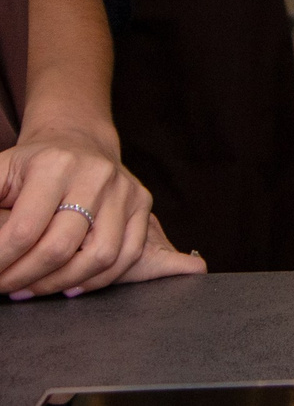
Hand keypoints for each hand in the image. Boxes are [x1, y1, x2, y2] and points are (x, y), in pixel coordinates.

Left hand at [0, 122, 202, 298]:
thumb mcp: (1, 171)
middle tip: (4, 286)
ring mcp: (124, 190)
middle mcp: (96, 176)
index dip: (2, 260)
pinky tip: (69, 285)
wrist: (79, 141)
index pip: (26, 230)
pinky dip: (97, 280)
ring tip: (32, 288)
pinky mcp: (142, 203)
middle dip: (25, 276)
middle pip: (61, 247)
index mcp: (55, 165)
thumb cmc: (34, 164)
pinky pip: (128, 255)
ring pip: (100, 257)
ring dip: (59, 283)